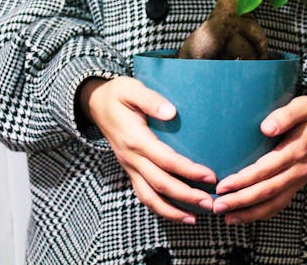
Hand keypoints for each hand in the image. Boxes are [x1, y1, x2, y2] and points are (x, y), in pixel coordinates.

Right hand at [78, 76, 216, 223]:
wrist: (95, 104)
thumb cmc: (118, 94)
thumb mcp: (132, 89)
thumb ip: (151, 100)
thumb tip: (171, 112)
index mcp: (135, 139)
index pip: (167, 160)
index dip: (189, 171)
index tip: (210, 176)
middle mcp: (131, 158)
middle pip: (161, 184)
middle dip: (187, 196)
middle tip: (211, 203)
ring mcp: (129, 167)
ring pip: (149, 197)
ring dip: (172, 210)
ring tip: (194, 218)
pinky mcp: (130, 170)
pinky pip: (144, 194)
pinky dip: (160, 207)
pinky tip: (176, 212)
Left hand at [211, 96, 306, 223]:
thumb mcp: (303, 107)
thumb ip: (285, 115)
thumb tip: (266, 128)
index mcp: (297, 152)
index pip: (266, 170)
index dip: (244, 180)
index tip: (223, 185)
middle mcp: (298, 171)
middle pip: (267, 191)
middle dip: (241, 201)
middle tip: (218, 206)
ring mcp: (299, 181)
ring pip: (273, 204)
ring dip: (249, 213)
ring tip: (226, 218)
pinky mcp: (296, 186)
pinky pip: (279, 205)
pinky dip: (261, 214)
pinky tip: (243, 216)